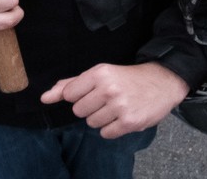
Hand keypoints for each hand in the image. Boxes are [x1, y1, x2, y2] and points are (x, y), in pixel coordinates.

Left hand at [40, 62, 189, 138]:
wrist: (161, 82)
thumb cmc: (126, 78)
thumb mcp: (99, 74)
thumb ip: (70, 84)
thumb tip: (44, 97)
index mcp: (99, 73)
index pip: (69, 94)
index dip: (79, 96)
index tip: (93, 92)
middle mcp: (108, 89)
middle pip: (79, 111)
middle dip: (90, 108)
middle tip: (106, 100)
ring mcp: (119, 106)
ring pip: (91, 123)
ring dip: (101, 118)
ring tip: (116, 108)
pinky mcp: (129, 122)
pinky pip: (105, 134)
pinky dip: (112, 128)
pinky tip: (122, 117)